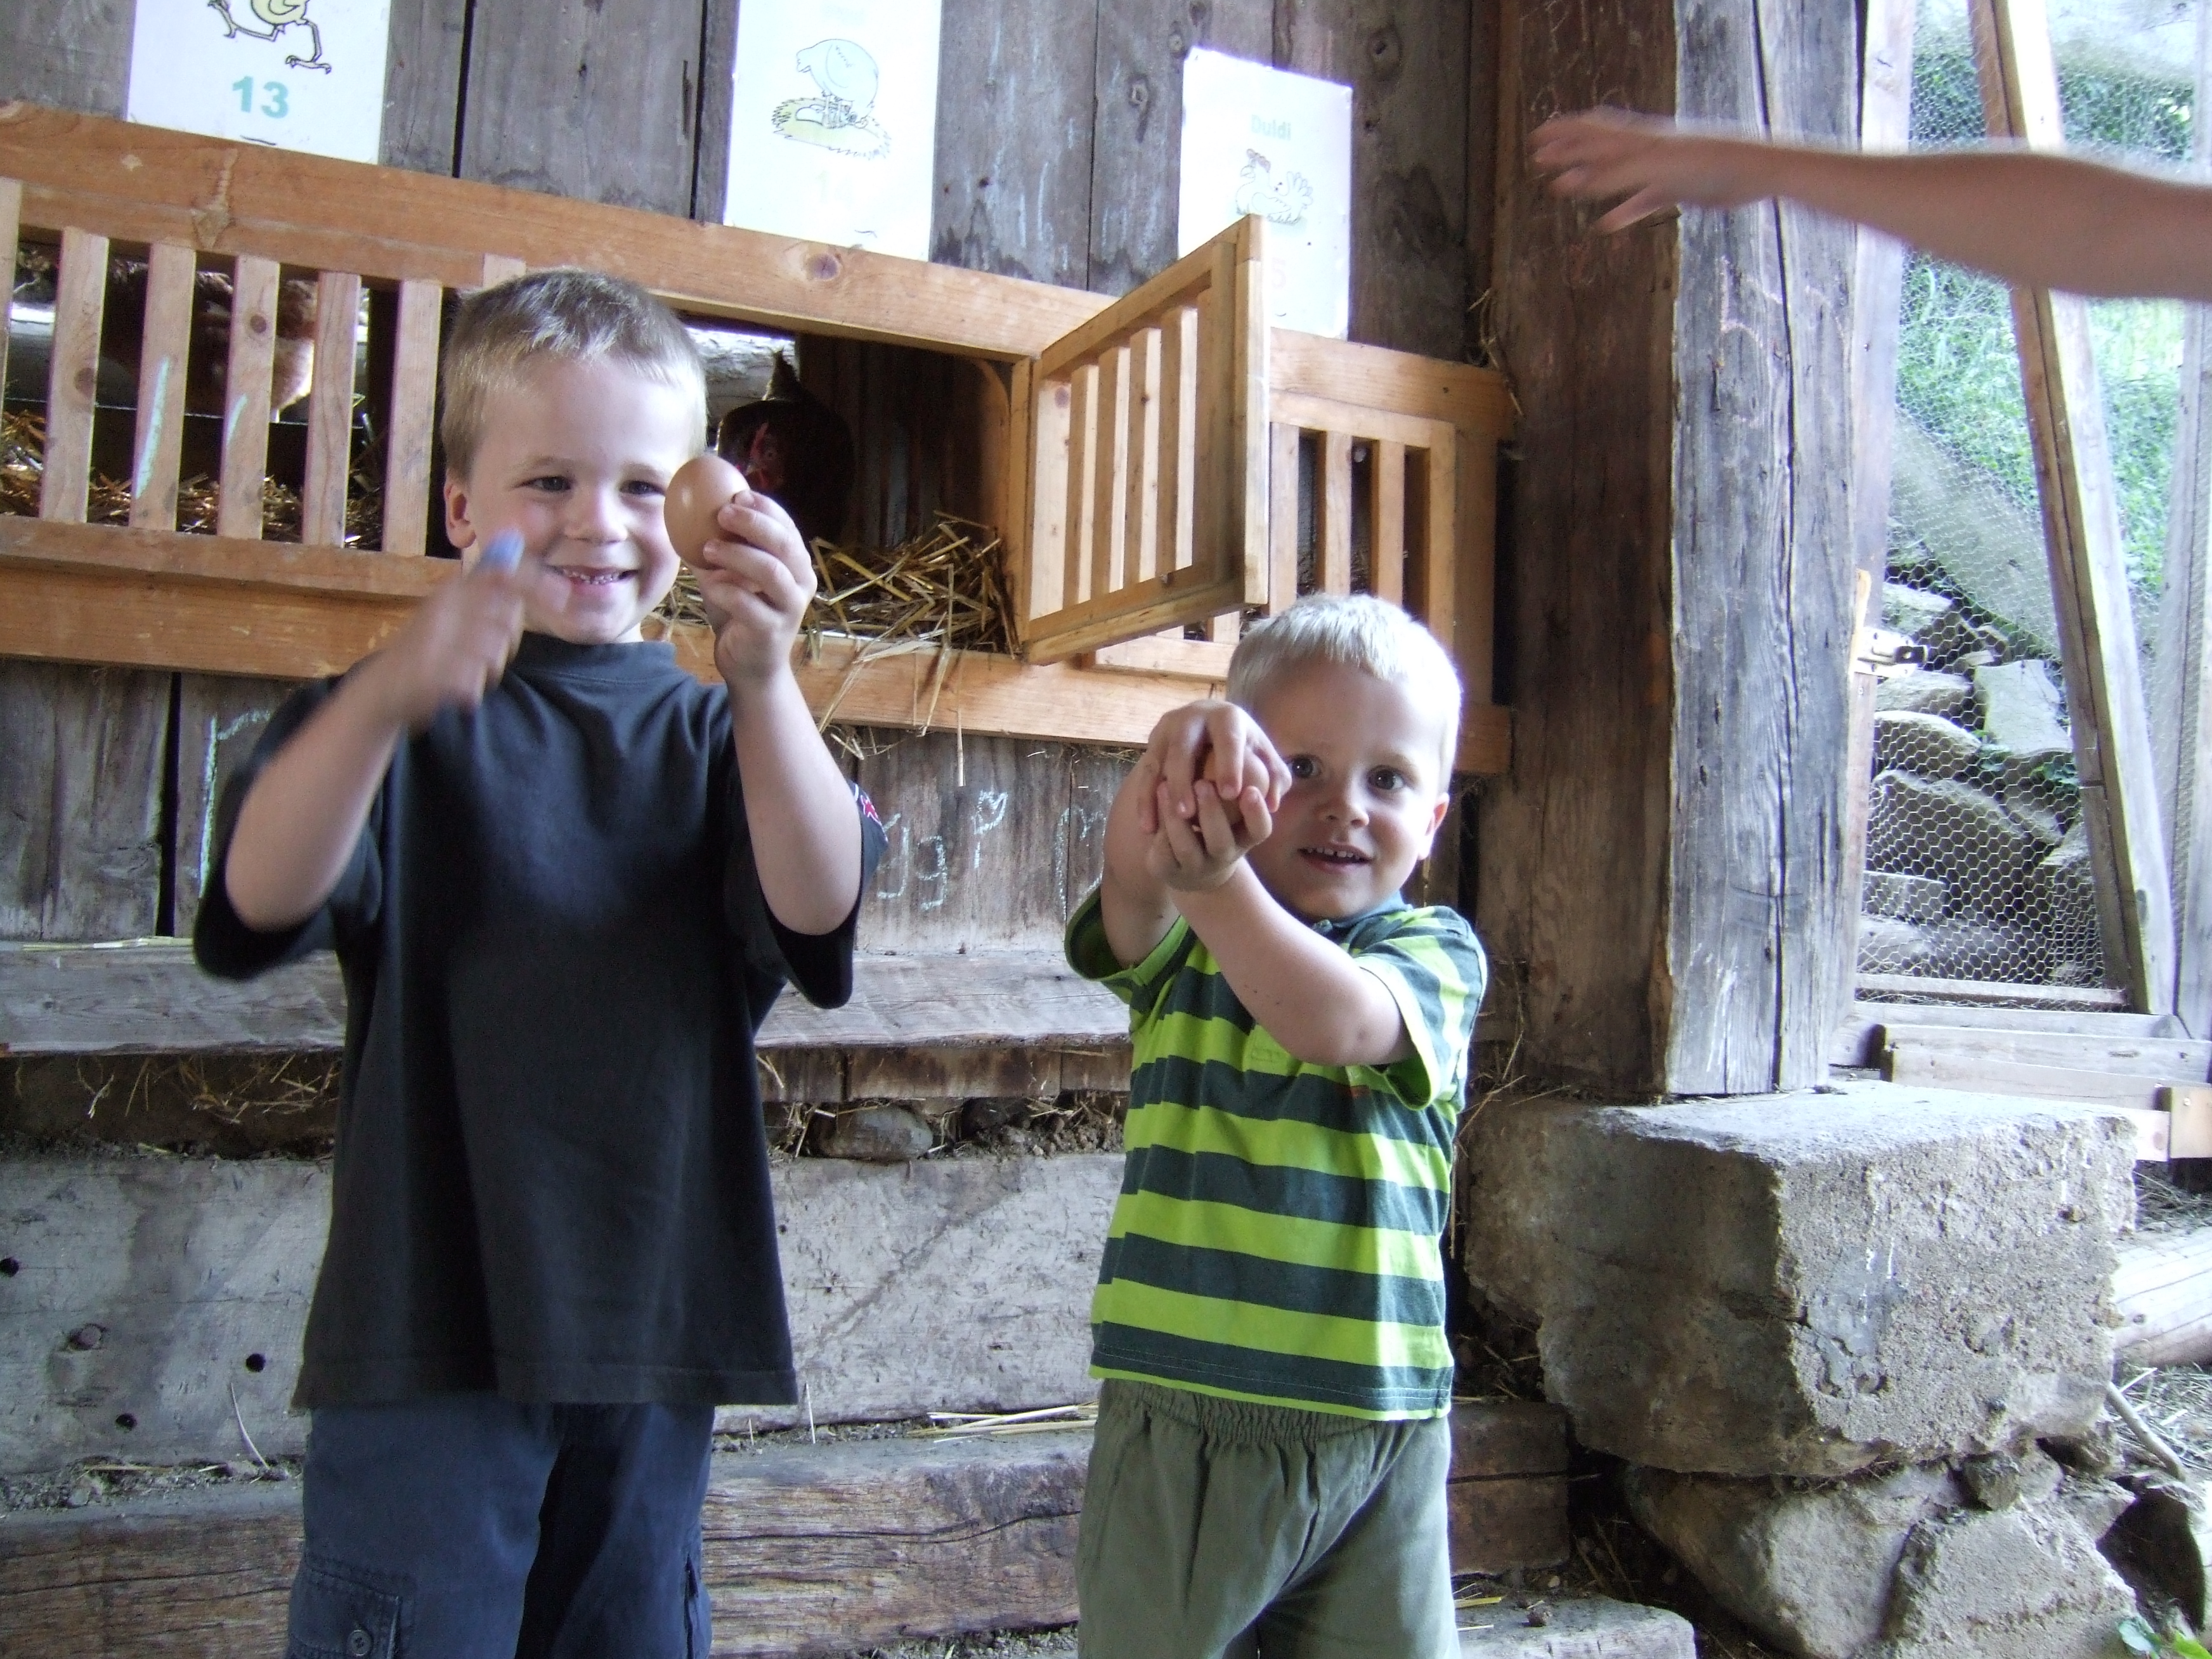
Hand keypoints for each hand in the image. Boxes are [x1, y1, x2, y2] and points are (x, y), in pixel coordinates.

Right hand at [358, 549, 539, 728]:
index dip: (537, 583)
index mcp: (451, 590)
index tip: (562, 594)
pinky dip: (469, 690)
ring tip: (461, 668)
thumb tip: (531, 559)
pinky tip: (453, 687)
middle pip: (507, 621)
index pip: (503, 575)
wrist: (384, 688)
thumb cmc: (432, 650)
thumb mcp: (459, 612)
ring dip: (486, 668)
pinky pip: (474, 683)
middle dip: (504, 642)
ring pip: (494, 653)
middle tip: (477, 651)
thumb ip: (492, 592)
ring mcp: (435, 638)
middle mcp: (443, 606)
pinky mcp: (429, 672)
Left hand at [695, 484, 813, 686]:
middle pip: (784, 543)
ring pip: (770, 571)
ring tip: (707, 549)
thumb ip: (721, 547)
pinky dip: (724, 589)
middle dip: (753, 523)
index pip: (788, 526)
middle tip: (722, 513)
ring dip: (735, 554)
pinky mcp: (772, 631)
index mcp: (797, 565)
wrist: (751, 666)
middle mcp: (801, 584)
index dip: (765, 507)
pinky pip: (748, 603)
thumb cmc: (740, 614)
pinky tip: (708, 584)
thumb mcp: (731, 575)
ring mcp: (790, 608)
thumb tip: (688, 510)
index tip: (736, 494)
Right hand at [1136, 700, 1290, 836]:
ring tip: (1166, 823)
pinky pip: (1144, 774)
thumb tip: (1273, 803)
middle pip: (1183, 746)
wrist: (1209, 728)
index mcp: (1226, 716)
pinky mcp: (1152, 743)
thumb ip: (1276, 778)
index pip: (1227, 737)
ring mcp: (1167, 728)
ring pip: (1158, 760)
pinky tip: (1148, 828)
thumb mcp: (1264, 757)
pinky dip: (1144, 801)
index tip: (1230, 794)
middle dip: (1183, 779)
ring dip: (1159, 793)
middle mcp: (1192, 716)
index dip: (1228, 763)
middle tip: (1189, 814)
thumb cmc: (1244, 749)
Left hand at [1146, 776, 1273, 892]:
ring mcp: (1196, 867)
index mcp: (1245, 838)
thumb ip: (1246, 781)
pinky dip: (1157, 826)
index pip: (1260, 830)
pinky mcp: (1168, 870)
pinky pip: (1162, 851)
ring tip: (1165, 786)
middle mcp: (1223, 856)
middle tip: (1203, 784)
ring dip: (1175, 817)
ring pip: (1186, 847)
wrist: (1189, 861)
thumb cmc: (1218, 818)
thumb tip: (1266, 759)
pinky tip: (1150, 802)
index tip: (1250, 790)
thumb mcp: (1234, 802)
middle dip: (1211, 812)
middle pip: (1220, 840)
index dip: (1256, 813)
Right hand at [1530, 109, 1773, 230]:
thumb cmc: (1708, 164)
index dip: (1562, 135)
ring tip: (1566, 186)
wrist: (1754, 171)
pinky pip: (1640, 201)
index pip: (1591, 131)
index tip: (1535, 141)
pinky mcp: (1676, 189)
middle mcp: (1646, 148)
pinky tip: (1607, 225)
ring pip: (1615, 174)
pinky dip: (1622, 211)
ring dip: (1590, 180)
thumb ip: (1611, 176)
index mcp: (1638, 138)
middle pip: (1599, 146)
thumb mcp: (1653, 170)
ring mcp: (1660, 168)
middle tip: (1541, 157)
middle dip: (1570, 151)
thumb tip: (1567, 180)